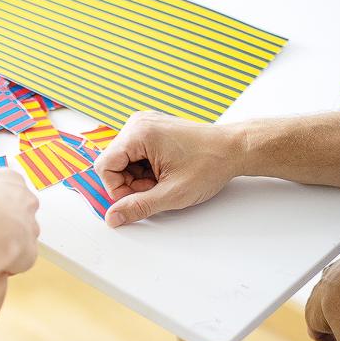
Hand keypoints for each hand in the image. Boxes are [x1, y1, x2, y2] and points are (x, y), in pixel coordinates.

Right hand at [0, 132, 39, 274]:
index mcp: (10, 180)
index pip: (4, 185)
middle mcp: (27, 200)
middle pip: (15, 209)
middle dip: (0, 217)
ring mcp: (31, 226)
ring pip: (19, 233)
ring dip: (5, 239)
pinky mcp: (31, 250)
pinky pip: (20, 255)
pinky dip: (9, 259)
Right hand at [93, 111, 241, 226]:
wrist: (234, 149)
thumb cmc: (210, 163)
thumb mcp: (172, 194)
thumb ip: (138, 207)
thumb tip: (113, 217)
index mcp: (139, 133)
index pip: (104, 166)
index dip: (117, 188)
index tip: (139, 197)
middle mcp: (138, 124)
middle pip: (113, 163)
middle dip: (130, 182)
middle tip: (156, 188)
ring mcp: (145, 124)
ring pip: (123, 160)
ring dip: (138, 177)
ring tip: (163, 179)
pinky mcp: (152, 129)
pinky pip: (134, 154)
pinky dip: (145, 168)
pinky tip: (163, 171)